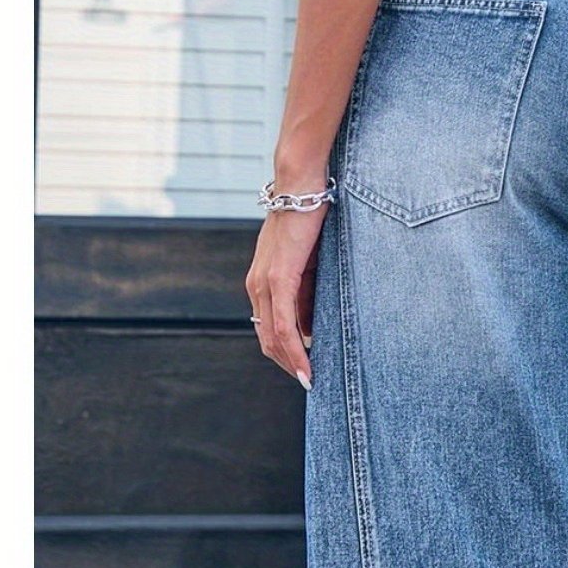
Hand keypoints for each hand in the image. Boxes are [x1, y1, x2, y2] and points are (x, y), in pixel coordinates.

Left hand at [244, 202, 326, 388]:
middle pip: (267, 340)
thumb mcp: (308, 265)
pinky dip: (295, 350)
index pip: (268, 329)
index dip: (284, 354)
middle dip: (287, 365)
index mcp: (262, 282)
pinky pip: (284, 325)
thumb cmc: (309, 219)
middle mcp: (257, 285)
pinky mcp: (279, 278)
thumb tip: (310, 328)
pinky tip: (307, 366)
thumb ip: (306, 295)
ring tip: (311, 380)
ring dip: (292, 363)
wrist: (301, 186)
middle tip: (310, 382)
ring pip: (274, 338)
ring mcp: (265, 282)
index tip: (304, 371)